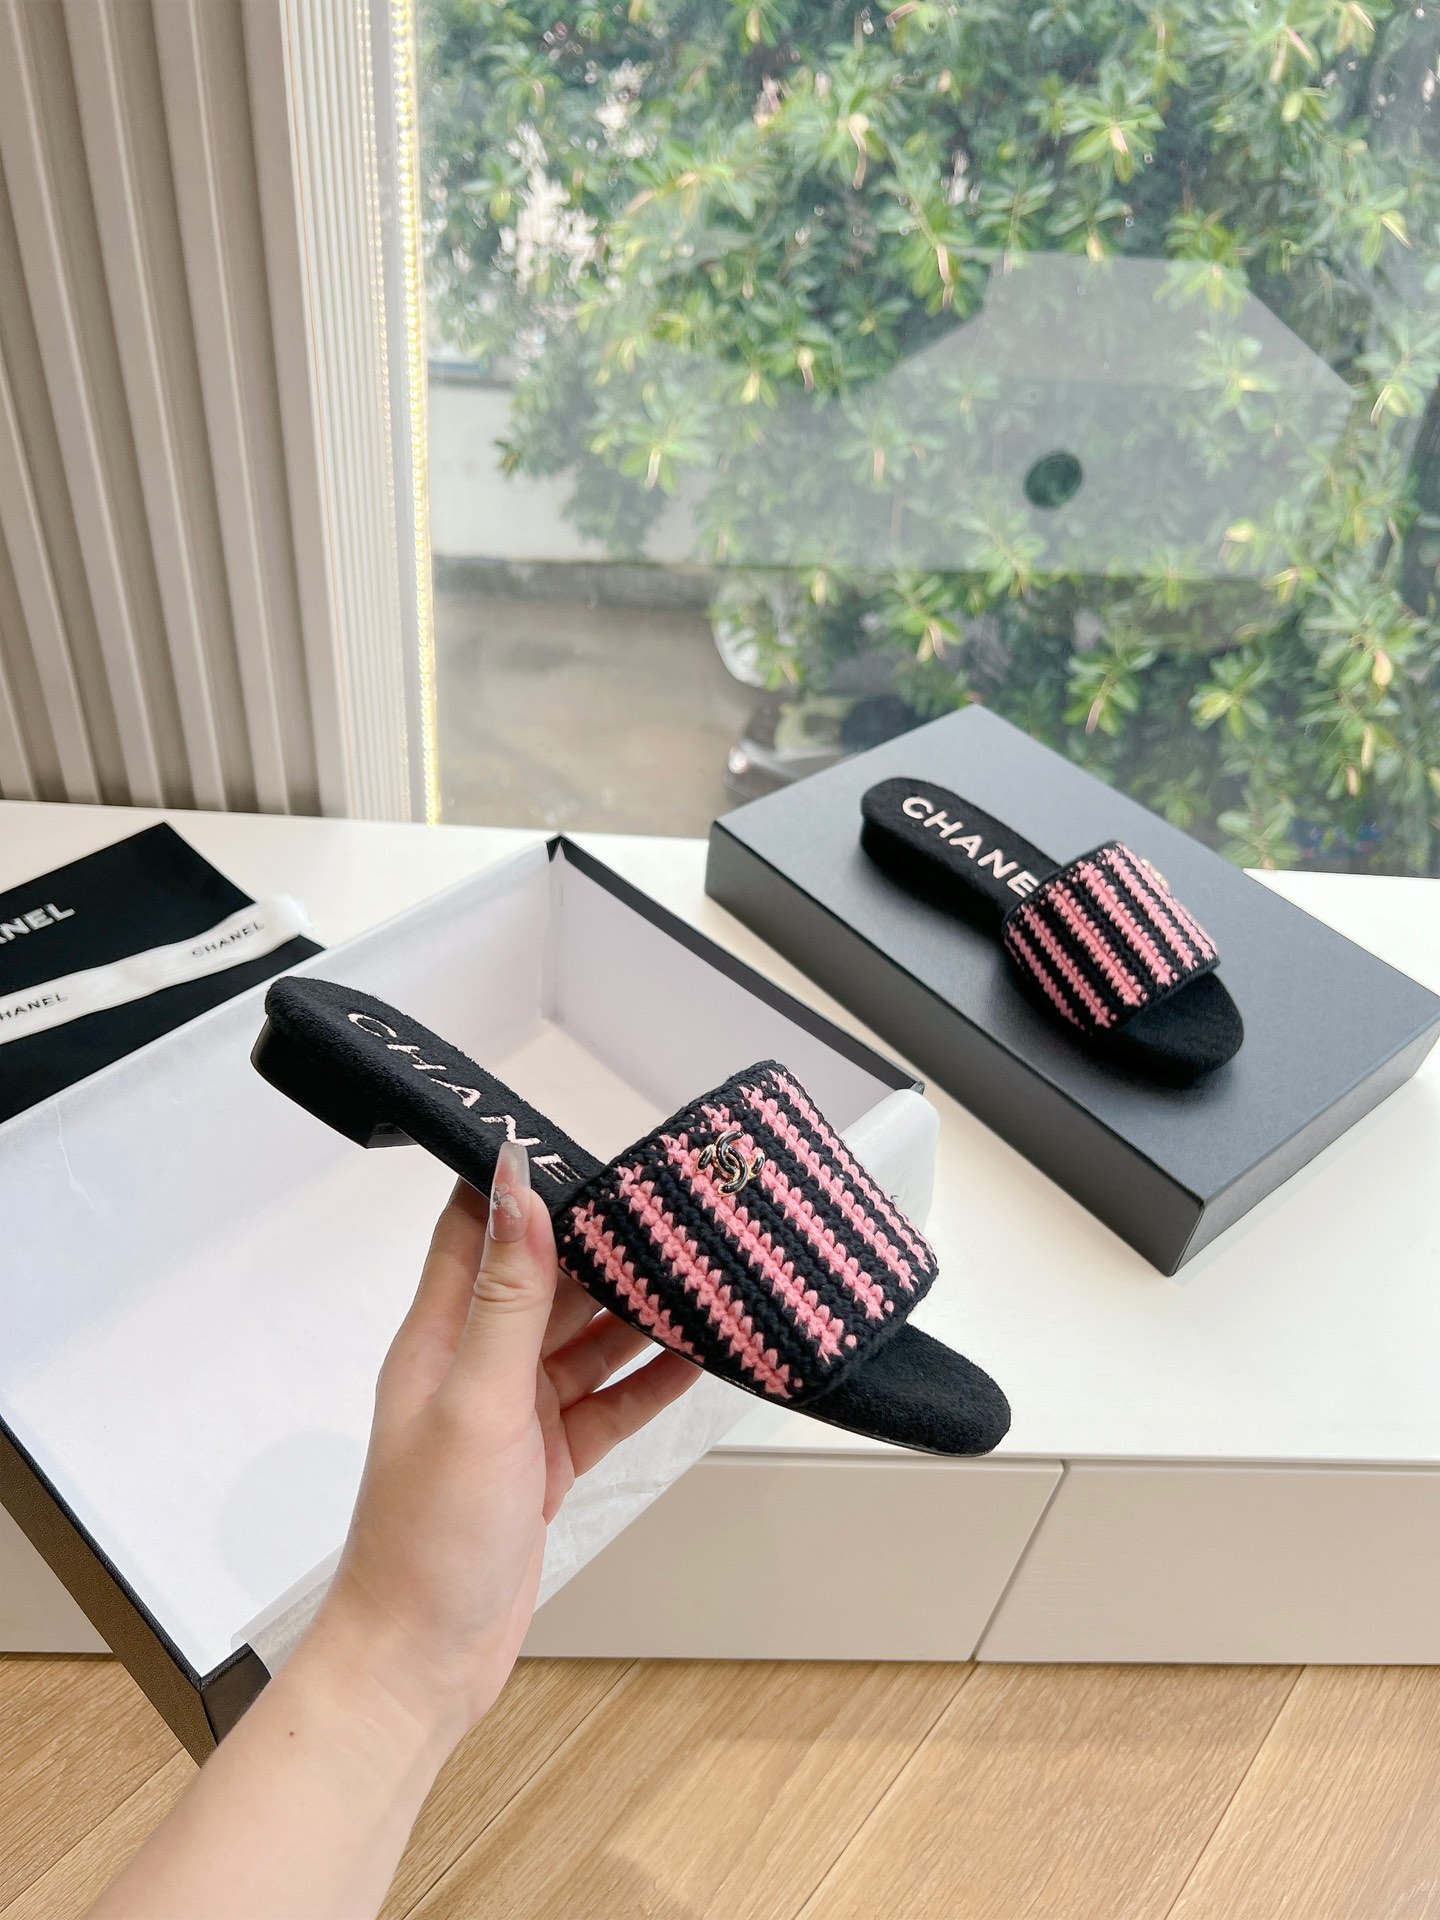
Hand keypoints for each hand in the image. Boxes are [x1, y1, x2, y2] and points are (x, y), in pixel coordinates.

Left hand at [306, 1143, 698, 1749]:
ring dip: (639, 1311)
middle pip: (547, 1279)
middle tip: (675, 1214)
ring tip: (702, 1275)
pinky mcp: (547, 1461)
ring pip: (588, 1340)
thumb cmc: (423, 1541)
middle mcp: (475, 1366)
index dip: (526, 1183)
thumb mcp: (476, 1401)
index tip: (587, 1149)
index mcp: (439, 1336)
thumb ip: (506, 1294)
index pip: (477, 1227)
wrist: (419, 1663)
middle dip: (606, 1247)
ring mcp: (514, 1414)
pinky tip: (697, 1354)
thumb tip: (514, 1185)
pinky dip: (650, 1379)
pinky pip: (609, 1402)